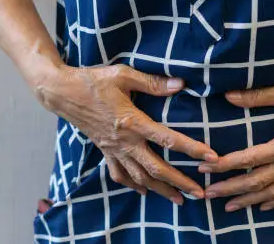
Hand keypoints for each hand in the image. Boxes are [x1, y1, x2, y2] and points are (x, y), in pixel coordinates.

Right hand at [34, 64, 217, 203]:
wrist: (62, 93)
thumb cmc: (92, 81)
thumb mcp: (123, 75)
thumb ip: (152, 83)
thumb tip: (179, 85)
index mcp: (132, 121)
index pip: (167, 139)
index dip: (192, 149)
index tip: (211, 158)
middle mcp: (124, 140)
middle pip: (156, 168)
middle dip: (179, 182)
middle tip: (198, 193)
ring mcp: (113, 148)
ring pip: (139, 176)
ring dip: (159, 189)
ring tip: (178, 199)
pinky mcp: (104, 149)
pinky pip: (118, 173)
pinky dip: (132, 184)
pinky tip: (143, 190)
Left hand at [198, 76, 273, 211]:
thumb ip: (256, 97)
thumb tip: (228, 96)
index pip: (248, 159)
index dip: (224, 165)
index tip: (205, 167)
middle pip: (257, 181)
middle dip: (231, 189)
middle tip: (209, 193)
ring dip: (250, 200)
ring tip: (230, 207)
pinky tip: (263, 206)